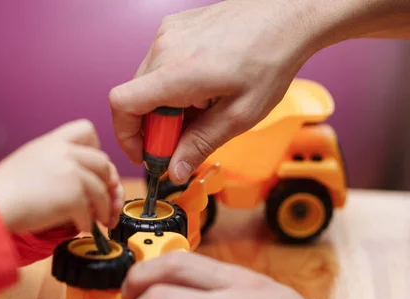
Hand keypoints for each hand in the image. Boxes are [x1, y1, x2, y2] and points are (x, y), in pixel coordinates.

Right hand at [0, 119, 123, 233]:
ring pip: (102, 190)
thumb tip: (86, 181)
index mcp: (52, 142)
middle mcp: (64, 152)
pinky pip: (89, 213)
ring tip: (98, 220)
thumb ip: (57, 162)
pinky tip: (79, 227)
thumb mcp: (30, 160)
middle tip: (108, 202)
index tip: (96, 168)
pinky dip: (87, 224)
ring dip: (103, 209)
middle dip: (110, 184)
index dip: (96, 149)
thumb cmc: (4, 191)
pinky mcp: (72, 196)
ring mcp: (70, 173)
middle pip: (103, 163)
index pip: (87, 129)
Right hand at [109, 0, 335, 183]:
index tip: (145, 153)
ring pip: (147, 84)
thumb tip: (175, 171)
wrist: (286, 17)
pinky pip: (159, 65)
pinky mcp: (174, 28)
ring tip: (201, 108)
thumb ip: (200, 145)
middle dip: (155, 128)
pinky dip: (172, 86)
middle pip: (136, 100)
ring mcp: (167, 34)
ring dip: (165, 107)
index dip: (126, 136)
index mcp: (178, 73)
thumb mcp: (239, 116)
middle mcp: (165, 48)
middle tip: (183, 140)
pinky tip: (202, 88)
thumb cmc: (270, 59)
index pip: (123, 105)